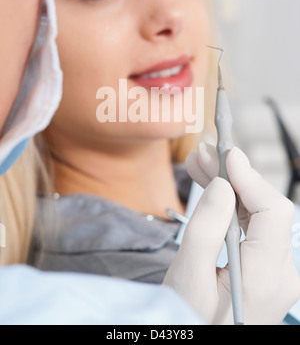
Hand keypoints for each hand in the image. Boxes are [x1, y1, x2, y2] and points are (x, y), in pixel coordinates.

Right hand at [163, 144, 299, 324]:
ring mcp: (273, 270)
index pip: (273, 212)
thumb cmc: (189, 320)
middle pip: (265, 209)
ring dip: (230, 187)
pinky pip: (250, 228)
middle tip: (203, 154)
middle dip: (234, 176)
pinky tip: (210, 189)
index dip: (250, 177)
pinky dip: (230, 206)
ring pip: (257, 214)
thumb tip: (221, 185)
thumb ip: (205, 229)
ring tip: (200, 164)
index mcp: (266, 276)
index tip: (225, 154)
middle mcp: (279, 271)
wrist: (198, 344)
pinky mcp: (262, 268)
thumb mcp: (188, 278)